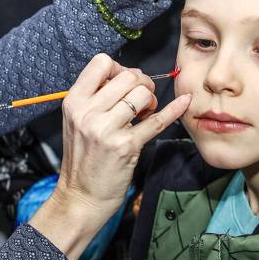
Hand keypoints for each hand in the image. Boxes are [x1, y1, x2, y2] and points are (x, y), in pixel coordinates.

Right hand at [27, 54, 190, 259]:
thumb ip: (95, 98)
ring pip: (142, 93)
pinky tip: (184, 103)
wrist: (80, 197)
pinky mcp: (126, 146)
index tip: (125, 82)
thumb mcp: (76, 122)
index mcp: (74, 102)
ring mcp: (106, 130)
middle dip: (142, 83)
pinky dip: (174, 110)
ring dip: (150, 100)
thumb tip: (128, 77)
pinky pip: (157, 121)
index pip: (101, 63)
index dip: (119, 67)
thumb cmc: (83, 158)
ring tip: (146, 113)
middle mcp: (87, 113)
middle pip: (127, 76)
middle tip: (143, 100)